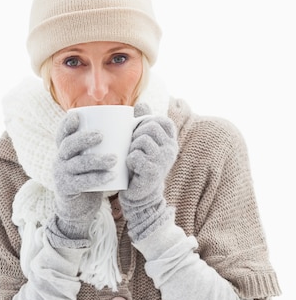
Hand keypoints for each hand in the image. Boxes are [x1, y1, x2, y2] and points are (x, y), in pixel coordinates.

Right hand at [46, 111, 116, 246]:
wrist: (78, 210)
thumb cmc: (90, 180)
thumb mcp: (89, 162)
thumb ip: (100, 147)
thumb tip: (128, 124)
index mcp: (64, 151)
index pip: (61, 134)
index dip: (67, 124)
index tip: (78, 116)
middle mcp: (59, 161)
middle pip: (67, 145)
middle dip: (83, 138)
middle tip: (102, 136)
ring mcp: (61, 176)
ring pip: (77, 164)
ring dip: (96, 160)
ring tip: (114, 158)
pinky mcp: (67, 190)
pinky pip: (82, 182)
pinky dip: (98, 178)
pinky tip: (112, 176)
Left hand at [119, 103, 177, 241]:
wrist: (140, 195)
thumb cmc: (140, 165)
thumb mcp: (144, 142)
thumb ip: (144, 123)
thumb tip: (142, 104)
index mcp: (170, 140)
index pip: (161, 120)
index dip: (146, 123)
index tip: (138, 134)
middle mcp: (171, 149)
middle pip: (149, 127)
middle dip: (135, 135)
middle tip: (132, 149)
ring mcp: (164, 160)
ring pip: (141, 140)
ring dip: (131, 148)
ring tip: (132, 158)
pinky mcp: (154, 172)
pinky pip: (135, 156)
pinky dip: (128, 160)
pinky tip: (131, 168)